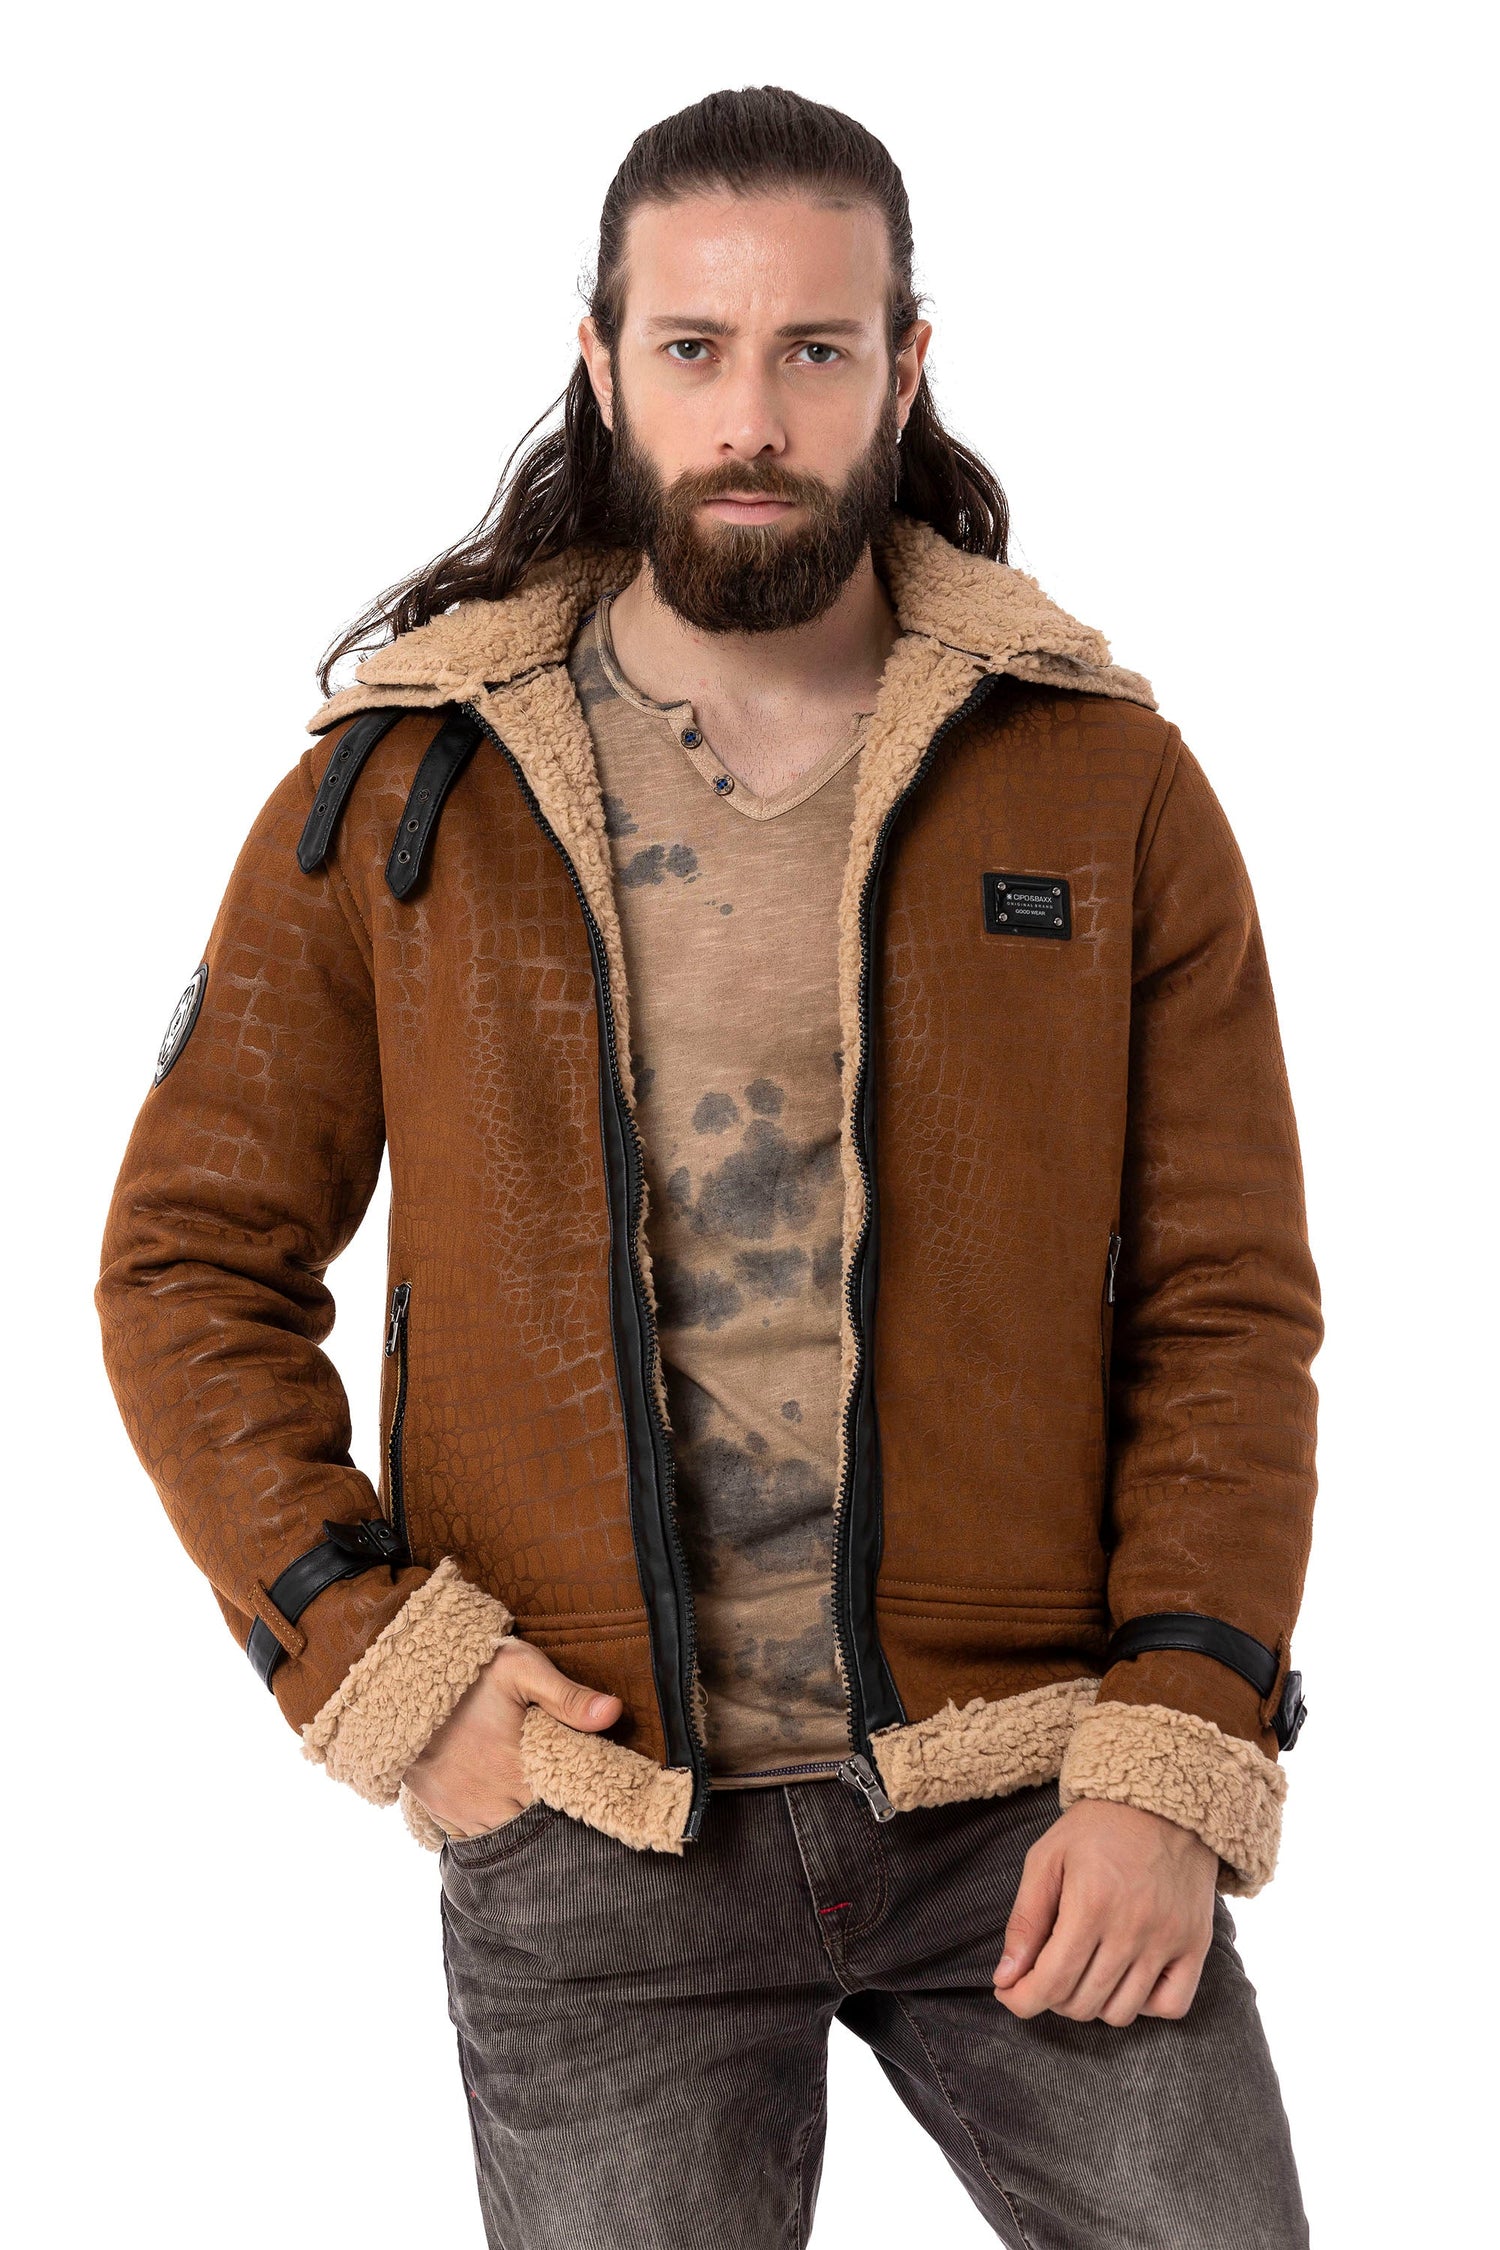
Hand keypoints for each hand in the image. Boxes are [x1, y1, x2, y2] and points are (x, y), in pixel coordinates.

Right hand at [401, 1637, 621, 1839]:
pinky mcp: (441, 1810)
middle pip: (535, 1822)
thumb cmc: (467, 1672)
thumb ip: (567, 1696)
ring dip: (519, 1820)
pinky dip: (489, 1825)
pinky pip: (473, 1835)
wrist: (397, 1683)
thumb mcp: (520, 1669)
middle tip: (557, 1789)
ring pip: (505, 1833)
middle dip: (549, 1811)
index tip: (587, 1789)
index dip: (576, 1799)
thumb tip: (615, 1712)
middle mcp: (493, 1800)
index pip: (563, 1804)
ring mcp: (464, 1809)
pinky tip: (500, 1805)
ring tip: (528, 1795)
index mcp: (519, 1769)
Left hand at [993, 1799, 1216, 2026]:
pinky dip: (1143, 2005)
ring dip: (1092, 2004)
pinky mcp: (1196, 1944)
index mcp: (1091, 1903)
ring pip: (1121, 2012)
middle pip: (1083, 2002)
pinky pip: (1171, 2006)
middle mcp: (1133, 1928)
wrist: (1162, 1801)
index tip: (1009, 1993)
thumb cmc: (1096, 1828)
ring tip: (1082, 1972)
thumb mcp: (1047, 1858)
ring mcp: (1169, 1939)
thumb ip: (1024, 1921)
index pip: (1052, 1982)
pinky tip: (1126, 1978)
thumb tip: (1005, 1978)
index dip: (1022, 2000)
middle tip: (1045, 1971)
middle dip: (1051, 1997)